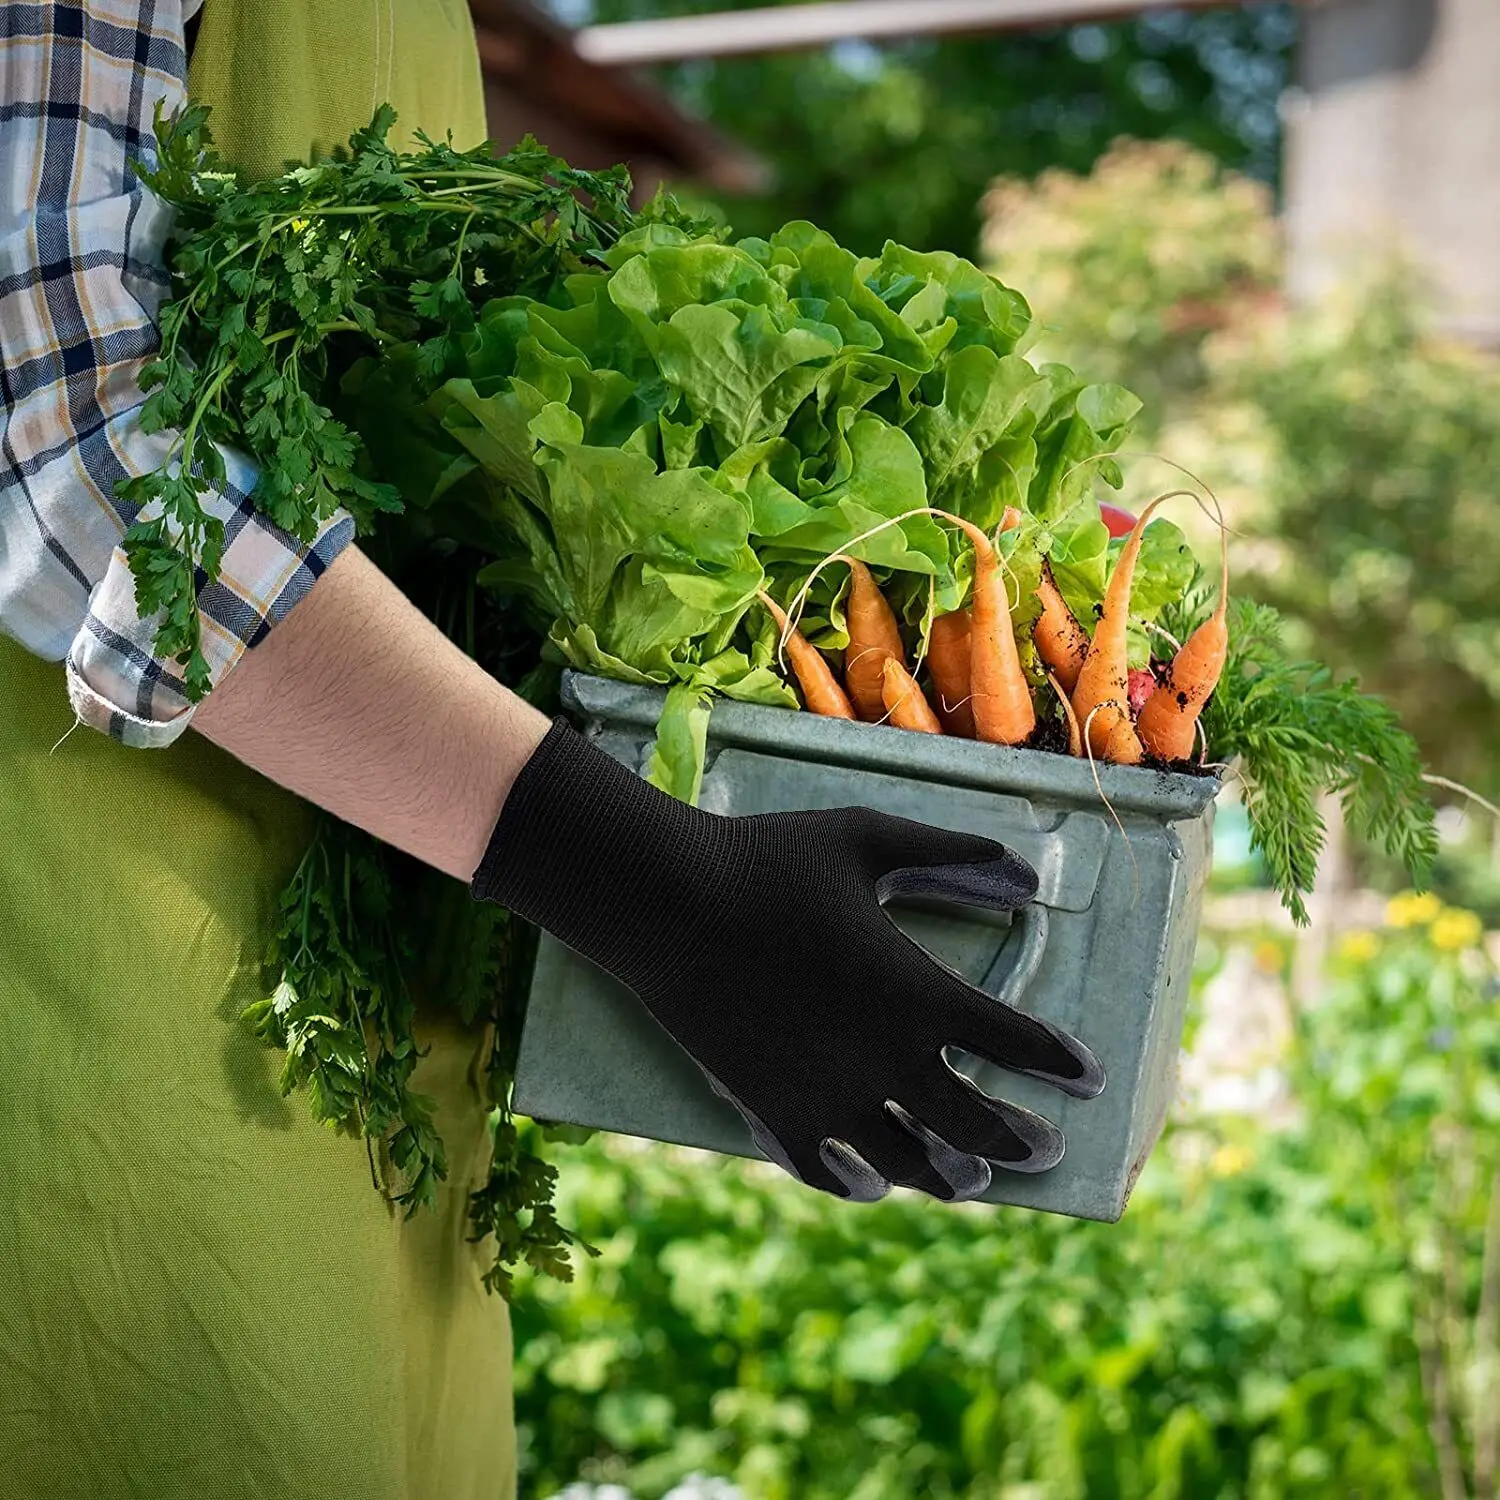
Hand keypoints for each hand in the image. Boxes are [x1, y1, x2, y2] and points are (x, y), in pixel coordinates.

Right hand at [474, 720, 1104, 1202]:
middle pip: (975, 1124)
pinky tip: (874, 1189)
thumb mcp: (870, 839)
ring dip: (953, 1176)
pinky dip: (858, 1187)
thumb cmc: (770, 859)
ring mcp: (827, 1097)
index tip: (1088, 1075)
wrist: (669, 902)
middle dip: (1021, 1140)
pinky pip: (825, 1171)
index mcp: (918, 993)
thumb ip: (951, 856)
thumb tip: (1027, 874)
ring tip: (976, 1182)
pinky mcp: (771, 1112)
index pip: (1015, 1043)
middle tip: (1047, 1148)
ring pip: (910, 1163)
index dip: (1060, 1062)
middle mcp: (885, 1060)